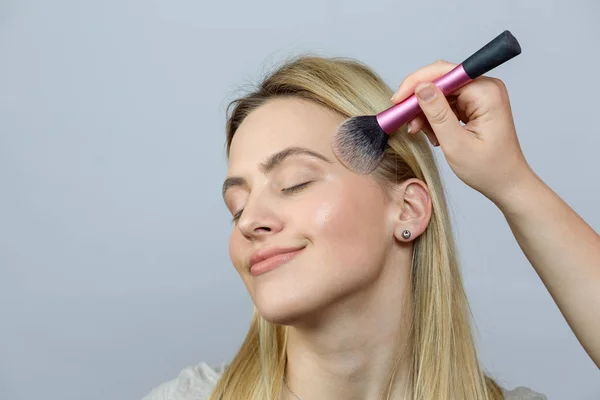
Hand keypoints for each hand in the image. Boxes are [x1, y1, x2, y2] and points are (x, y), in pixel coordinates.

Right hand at [391, 60, 534, 204]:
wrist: (507, 183)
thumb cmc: (488, 169)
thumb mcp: (456, 144)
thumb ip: (437, 114)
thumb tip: (421, 88)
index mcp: (486, 93)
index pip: (444, 74)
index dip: (416, 84)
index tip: (397, 102)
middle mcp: (485, 87)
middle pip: (440, 80)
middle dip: (419, 100)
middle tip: (405, 120)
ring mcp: (481, 95)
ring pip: (440, 92)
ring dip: (426, 111)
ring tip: (421, 132)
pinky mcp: (475, 104)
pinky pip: (447, 101)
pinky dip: (435, 117)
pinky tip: (434, 133)